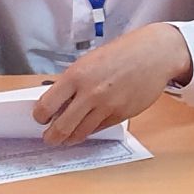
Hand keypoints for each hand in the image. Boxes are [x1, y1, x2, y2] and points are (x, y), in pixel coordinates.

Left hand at [37, 24, 192, 144]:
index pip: (47, 105)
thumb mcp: (90, 61)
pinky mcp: (121, 115)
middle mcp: (90, 93)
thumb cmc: (122, 54)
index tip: (40, 118)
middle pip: (61, 126)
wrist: (154, 54)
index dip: (39, 116)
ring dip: (69, 139)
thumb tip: (58, 102)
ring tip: (65, 139)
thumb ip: (74, 81)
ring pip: (80, 133)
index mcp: (76, 75)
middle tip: (49, 138)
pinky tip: (86, 130)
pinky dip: (90, 131)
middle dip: (52, 137)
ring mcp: (106, 106)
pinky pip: (99, 129)